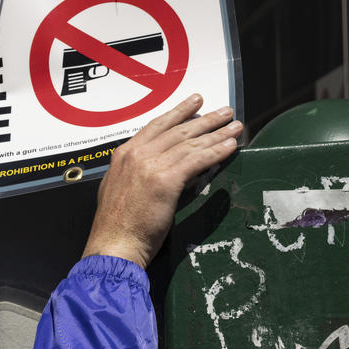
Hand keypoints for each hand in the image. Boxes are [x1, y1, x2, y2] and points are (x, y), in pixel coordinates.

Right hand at [82, 94, 241, 268]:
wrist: (113, 244)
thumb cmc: (116, 227)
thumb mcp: (118, 189)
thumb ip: (135, 174)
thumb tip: (154, 171)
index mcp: (124, 155)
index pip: (156, 126)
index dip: (178, 113)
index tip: (195, 103)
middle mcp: (136, 154)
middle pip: (177, 131)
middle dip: (205, 119)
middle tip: (224, 111)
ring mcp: (150, 165)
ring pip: (190, 143)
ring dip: (217, 133)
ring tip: (235, 126)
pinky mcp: (166, 179)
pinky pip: (197, 160)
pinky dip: (217, 151)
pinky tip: (231, 146)